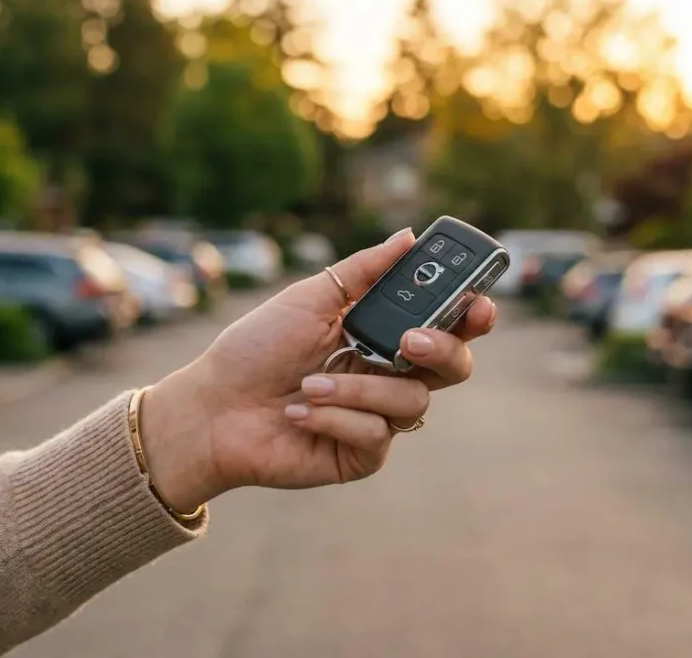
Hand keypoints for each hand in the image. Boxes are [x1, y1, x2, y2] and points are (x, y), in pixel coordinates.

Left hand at [139, 228, 497, 512]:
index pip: (445, 325)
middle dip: (441, 350)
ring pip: (412, 402)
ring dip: (358, 389)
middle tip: (408, 341)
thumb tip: (408, 236)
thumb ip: (362, 271)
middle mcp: (388, 375)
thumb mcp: (309, 298)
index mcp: (383, 335)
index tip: (478, 304)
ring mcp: (377, 418)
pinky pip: (377, 436)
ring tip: (309, 384)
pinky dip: (336, 419)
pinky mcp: (360, 455)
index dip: (472, 316)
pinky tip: (299, 414)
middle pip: (453, 367)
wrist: (213, 407)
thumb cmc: (255, 349)